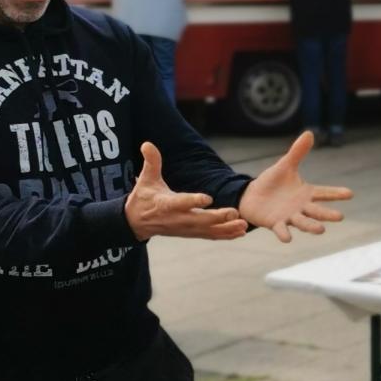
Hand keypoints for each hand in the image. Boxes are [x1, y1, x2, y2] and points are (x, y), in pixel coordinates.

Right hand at [126, 142, 247, 240]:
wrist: (136, 222)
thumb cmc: (144, 197)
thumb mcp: (146, 179)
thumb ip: (151, 162)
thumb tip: (147, 144)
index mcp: (166, 204)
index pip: (181, 203)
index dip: (193, 201)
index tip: (207, 198)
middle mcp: (177, 218)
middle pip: (199, 219)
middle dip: (217, 217)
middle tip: (234, 212)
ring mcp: (185, 228)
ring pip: (207, 230)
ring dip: (226, 229)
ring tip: (243, 225)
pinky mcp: (191, 233)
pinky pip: (209, 235)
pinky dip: (225, 235)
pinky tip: (241, 232)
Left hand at [238, 131, 354, 241]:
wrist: (252, 197)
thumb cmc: (272, 182)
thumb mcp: (285, 166)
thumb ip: (298, 152)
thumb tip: (309, 132)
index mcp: (306, 193)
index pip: (325, 193)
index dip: (336, 194)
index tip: (350, 194)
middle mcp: (301, 207)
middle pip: (317, 211)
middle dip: (328, 214)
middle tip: (340, 217)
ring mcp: (289, 217)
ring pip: (303, 223)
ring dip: (311, 227)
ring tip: (321, 230)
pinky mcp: (275, 224)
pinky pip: (281, 230)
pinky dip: (284, 234)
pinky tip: (288, 238)